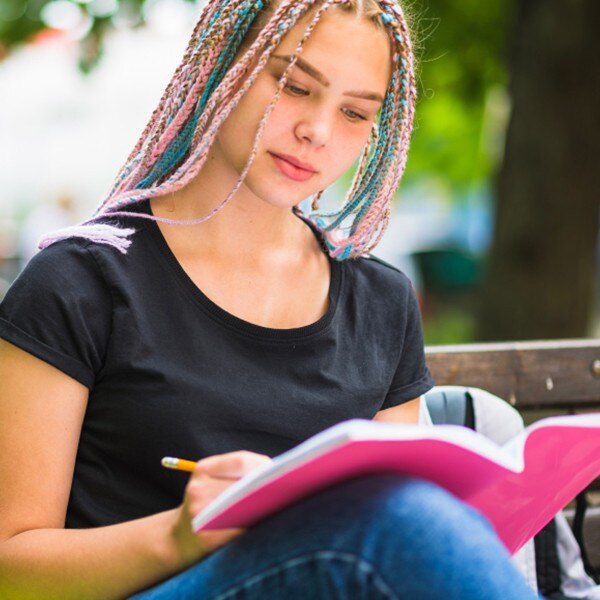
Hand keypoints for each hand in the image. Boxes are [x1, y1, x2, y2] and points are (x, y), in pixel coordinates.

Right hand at [170, 450, 272, 566]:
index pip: (241, 461)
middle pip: (244, 484)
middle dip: (267, 487)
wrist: (179, 540)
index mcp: (202, 470)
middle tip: (287, 489)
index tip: (278, 472)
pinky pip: (241, 530)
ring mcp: (200, 515)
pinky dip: (255, 526)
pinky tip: (264, 524)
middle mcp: (198, 490)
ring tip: (277, 505)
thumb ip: (240, 473)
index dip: (264, 466)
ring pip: (244, 507)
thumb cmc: (208, 505)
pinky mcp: (207, 539)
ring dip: (265, 506)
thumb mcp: (214, 482)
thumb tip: (277, 471)